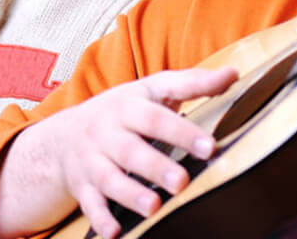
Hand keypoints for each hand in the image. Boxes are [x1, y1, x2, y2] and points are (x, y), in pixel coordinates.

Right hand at [0, 66, 236, 238]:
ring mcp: (92, 160)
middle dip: (156, 166)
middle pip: (131, 150)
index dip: (182, 131)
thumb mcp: (153, 88)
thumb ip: (192, 82)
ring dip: (131, 194)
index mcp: (129, 105)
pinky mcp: (82, 186)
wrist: (63, 136)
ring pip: (109, 178)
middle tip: (182, 182)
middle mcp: (108, 132)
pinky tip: (114, 233)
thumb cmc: (123, 110)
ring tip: (154, 208)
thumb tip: (233, 74)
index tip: (209, 147)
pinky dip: (101, 219)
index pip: (157, 117)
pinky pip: (89, 204)